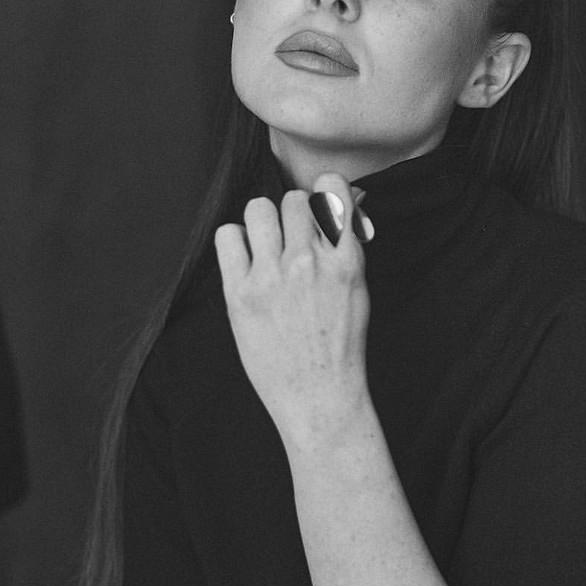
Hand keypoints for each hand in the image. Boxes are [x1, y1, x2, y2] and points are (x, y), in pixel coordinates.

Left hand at [214, 174, 370, 438]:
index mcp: (346, 260)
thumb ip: (347, 245)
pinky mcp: (240, 294)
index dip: (323, 192)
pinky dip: (235, 242)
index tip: (319, 208)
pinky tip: (245, 262)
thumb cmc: (340, 345)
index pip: (331, 189)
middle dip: (292, 216)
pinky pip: (227, 236)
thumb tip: (342, 203)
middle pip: (291, 200)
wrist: (319, 396)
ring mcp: (272, 277)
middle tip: (291, 240)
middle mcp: (308, 262)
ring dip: (263, 223)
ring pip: (258, 209)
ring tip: (266, 248)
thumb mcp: (358, 289)